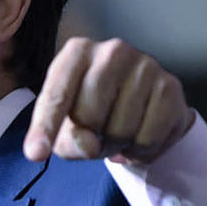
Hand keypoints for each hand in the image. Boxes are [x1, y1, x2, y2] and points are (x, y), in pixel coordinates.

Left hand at [24, 38, 192, 164]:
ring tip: (117, 133)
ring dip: (116, 147)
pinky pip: (148, 139)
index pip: (57, 96)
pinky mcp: (171, 86)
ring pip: (121, 131)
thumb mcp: (66, 123)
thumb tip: (88, 145)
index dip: (45, 128)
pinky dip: (139, 151)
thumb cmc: (90, 107)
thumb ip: (68, 139)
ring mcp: (146, 65)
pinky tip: (138, 136)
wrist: (138, 98)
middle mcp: (112, 51)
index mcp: (76, 52)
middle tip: (95, 137)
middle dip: (89, 140)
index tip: (36, 153)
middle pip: (89, 117)